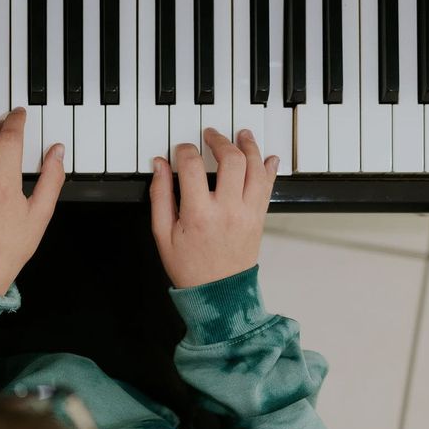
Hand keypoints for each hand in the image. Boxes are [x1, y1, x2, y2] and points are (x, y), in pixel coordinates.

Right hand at [149, 128, 278, 288]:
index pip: (192, 166)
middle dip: (220, 140)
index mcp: (198, 214)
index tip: (181, 150)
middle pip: (231, 159)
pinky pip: (268, 186)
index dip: (184, 151)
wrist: (219, 294)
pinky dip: (269, 168)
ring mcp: (247, 213)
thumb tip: (159, 166)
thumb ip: (160, 196)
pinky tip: (267, 157)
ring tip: (243, 134)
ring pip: (255, 168)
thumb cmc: (190, 268)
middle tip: (211, 135)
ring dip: (250, 146)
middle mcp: (227, 210)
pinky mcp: (259, 218)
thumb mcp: (163, 234)